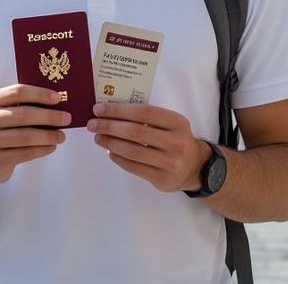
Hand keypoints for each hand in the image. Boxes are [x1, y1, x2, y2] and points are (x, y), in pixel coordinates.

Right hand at [0, 84, 69, 183]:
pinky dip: (42, 149)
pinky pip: (24, 154)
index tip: (58, 98)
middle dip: (49, 116)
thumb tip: (57, 101)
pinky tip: (51, 146)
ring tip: (62, 135)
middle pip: (23, 115)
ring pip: (25, 136)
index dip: (40, 94)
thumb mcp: (4, 112)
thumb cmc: (1, 129)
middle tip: (67, 118)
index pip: (17, 92)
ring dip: (48, 135)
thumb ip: (23, 104)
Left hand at [87, 102, 207, 192]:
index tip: (99, 109)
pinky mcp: (162, 178)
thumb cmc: (175, 139)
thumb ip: (147, 117)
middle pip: (135, 132)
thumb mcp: (170, 123)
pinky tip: (110, 151)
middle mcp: (176, 141)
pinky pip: (133, 167)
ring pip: (132, 151)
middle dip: (109, 126)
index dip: (119, 110)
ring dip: (110, 143)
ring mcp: (170, 162)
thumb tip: (111, 112)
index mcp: (177, 122)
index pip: (143, 112)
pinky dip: (117, 158)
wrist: (195, 167)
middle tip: (92, 124)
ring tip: (98, 137)